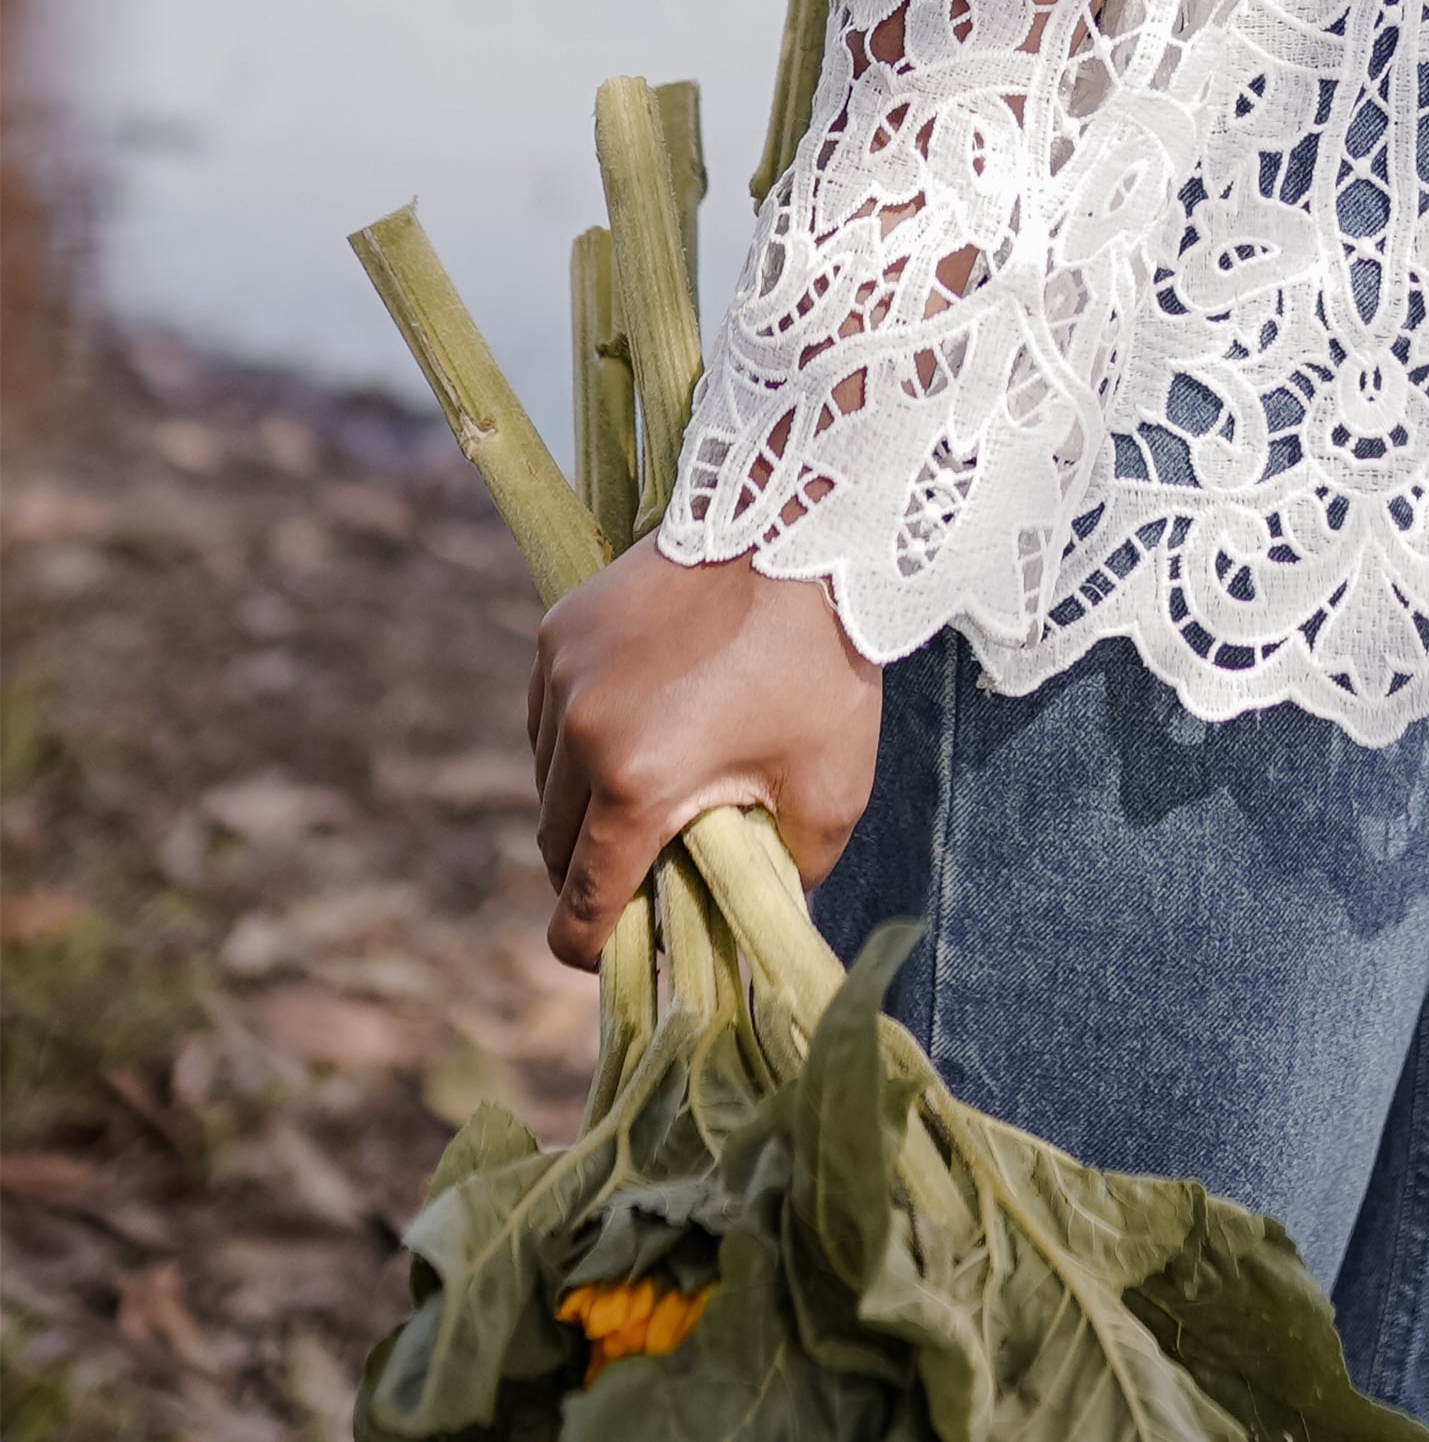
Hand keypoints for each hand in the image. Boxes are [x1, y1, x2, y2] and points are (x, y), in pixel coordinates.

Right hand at [528, 543, 882, 968]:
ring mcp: (560, 672)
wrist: (802, 524)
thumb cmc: (823, 661)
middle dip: (594, 877)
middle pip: (557, 847)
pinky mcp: (560, 626)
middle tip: (647, 879)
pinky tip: (631, 733)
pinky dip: (576, 743)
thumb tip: (757, 924)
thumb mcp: (830, 790)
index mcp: (634, 782)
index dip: (595, 950)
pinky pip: (547, 717)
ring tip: (645, 799)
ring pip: (546, 783)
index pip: (581, 906)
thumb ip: (788, 877)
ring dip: (582, 808)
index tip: (618, 956)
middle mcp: (578, 730)